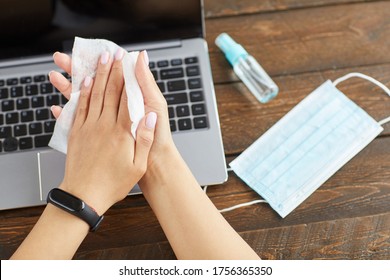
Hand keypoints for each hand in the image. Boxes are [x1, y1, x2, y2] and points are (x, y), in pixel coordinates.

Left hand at [55, 50, 156, 214]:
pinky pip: (80, 107)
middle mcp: (103, 125)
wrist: (84, 195)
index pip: (125, 99)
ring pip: (93, 95)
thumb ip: (144, 139)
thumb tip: (148, 116)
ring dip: (98, 75)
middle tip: (114, 54)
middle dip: (113, 70)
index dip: (128, 79)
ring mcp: (88, 128)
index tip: (129, 63)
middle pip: (109, 92)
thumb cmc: (113, 183)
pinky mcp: (77, 133)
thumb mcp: (137, 165)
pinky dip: (83, 93)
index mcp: (120, 132)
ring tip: (100, 61)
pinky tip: (85, 83)